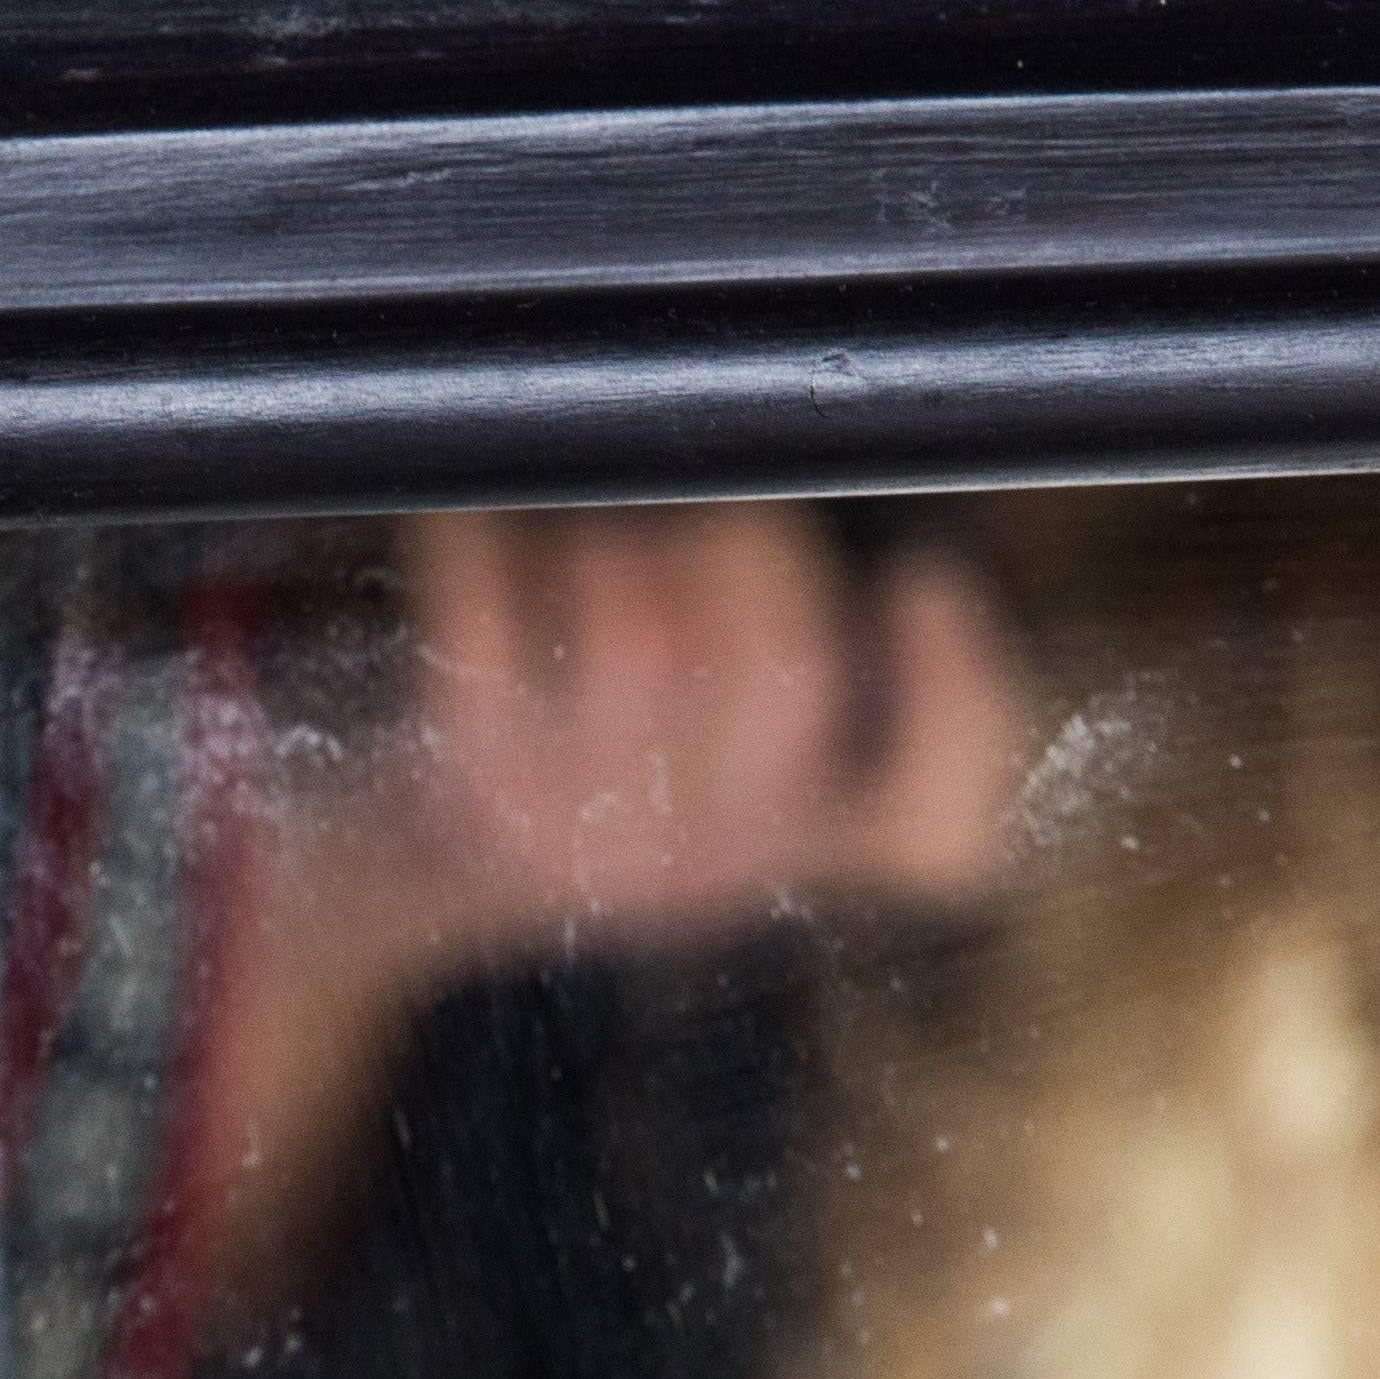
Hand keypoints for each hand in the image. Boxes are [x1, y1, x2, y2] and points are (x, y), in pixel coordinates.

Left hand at [396, 504, 1030, 953]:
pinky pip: (488, 619)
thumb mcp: (741, 763)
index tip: (922, 578)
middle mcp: (707, 857)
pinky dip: (482, 546)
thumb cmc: (613, 759)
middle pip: (782, 667)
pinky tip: (483, 524)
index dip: (958, 686)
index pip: (940, 823)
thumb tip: (867, 517)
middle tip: (719, 509)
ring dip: (623, 540)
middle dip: (757, 543)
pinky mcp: (469, 773)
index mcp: (804, 848)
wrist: (422, 869)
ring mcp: (587, 821)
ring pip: (638, 632)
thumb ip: (835, 670)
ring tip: (604, 526)